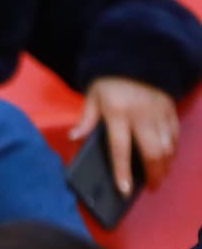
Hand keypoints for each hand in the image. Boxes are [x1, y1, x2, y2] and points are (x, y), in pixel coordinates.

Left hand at [71, 76, 178, 194]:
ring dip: (165, 164)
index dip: (122, 172)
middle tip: (151, 187)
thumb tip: (73, 137)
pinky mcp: (171, 109)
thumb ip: (86, 119)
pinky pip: (175, 135)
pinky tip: (168, 159)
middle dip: (153, 173)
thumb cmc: (110, 82)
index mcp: (118, 113)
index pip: (120, 148)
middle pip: (152, 151)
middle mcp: (141, 115)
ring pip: (168, 145)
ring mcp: (159, 113)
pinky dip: (173, 150)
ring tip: (159, 177)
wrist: (137, 58)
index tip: (124, 190)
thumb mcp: (92, 97)